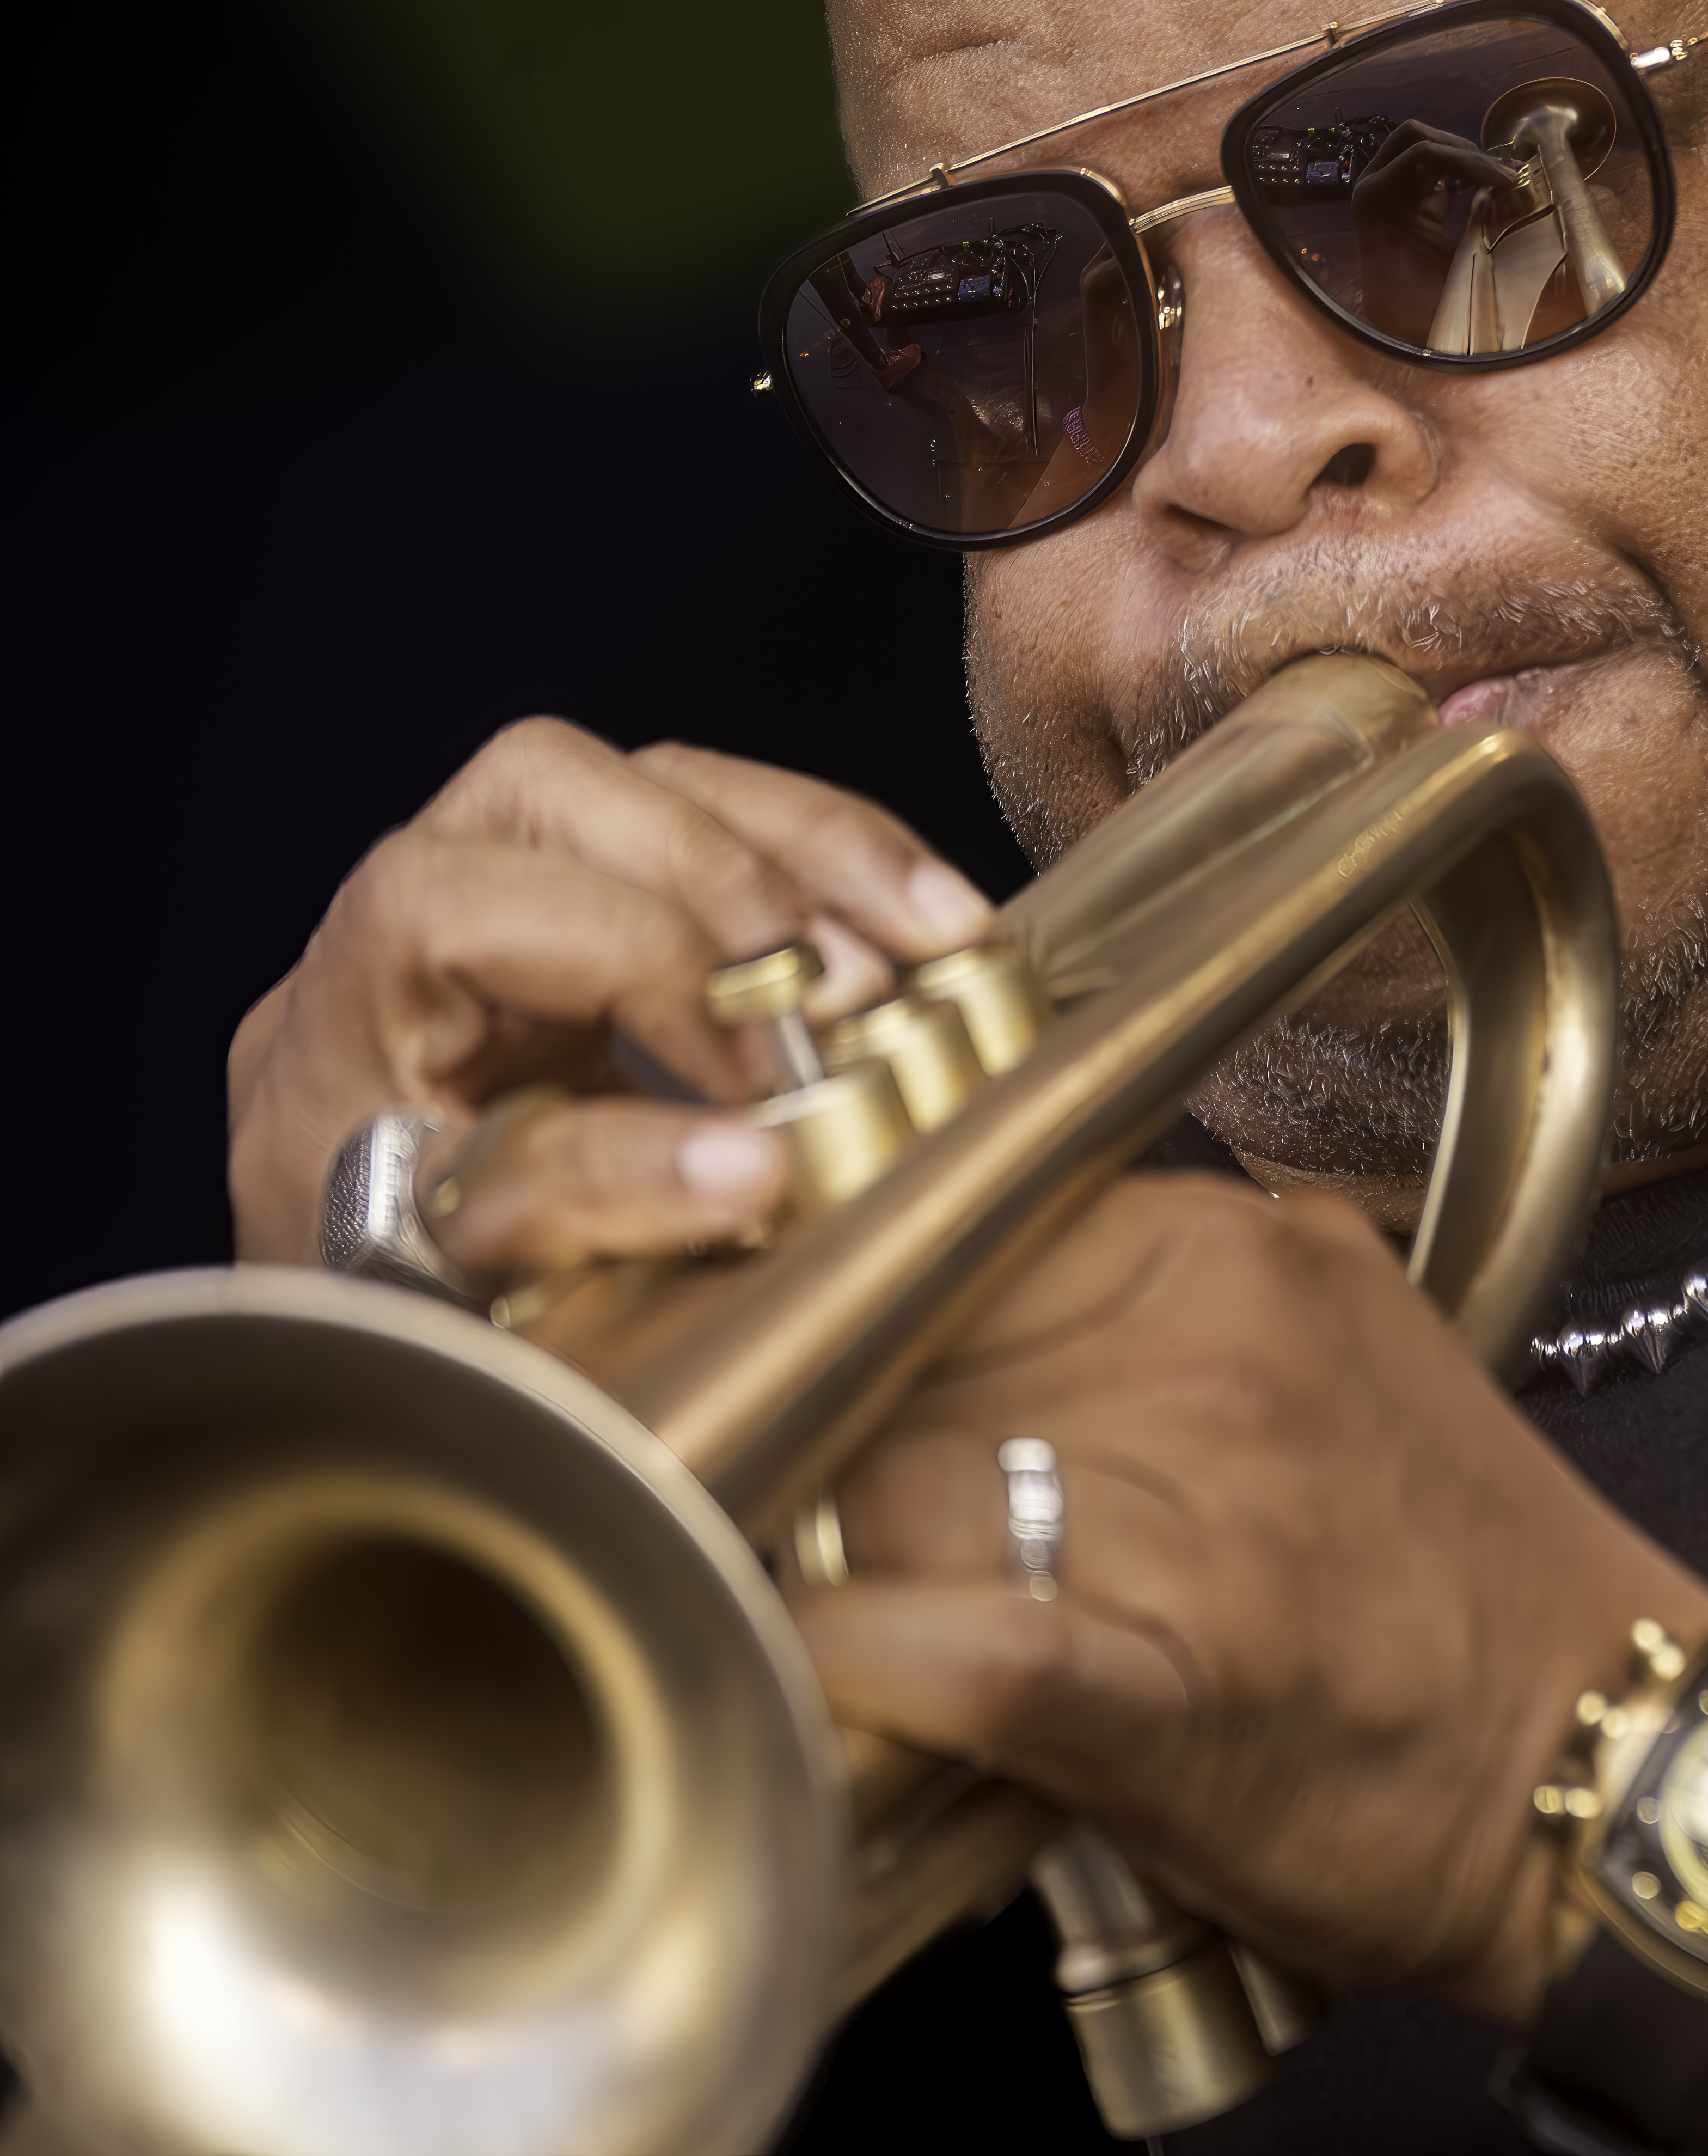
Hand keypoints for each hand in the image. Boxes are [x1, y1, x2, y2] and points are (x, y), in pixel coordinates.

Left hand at [226, 718, 994, 1279]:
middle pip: (536, 784)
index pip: (439, 905)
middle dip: (721, 872)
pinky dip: (838, 868)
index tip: (749, 1078)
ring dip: (810, 850)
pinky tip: (930, 931)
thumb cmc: (423, 1349)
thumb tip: (752, 1164)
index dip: (618, 959)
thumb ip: (590, 1217)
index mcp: (326, 1044)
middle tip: (842, 992)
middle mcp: (392, 943)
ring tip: (932, 938)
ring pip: (646, 778)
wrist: (411, 1379)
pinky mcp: (609, 915)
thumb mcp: (479, 1306)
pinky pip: (724, 827)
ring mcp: (508, 911)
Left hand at [789, 1171, 1707, 2014]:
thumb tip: (966, 1262)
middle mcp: (1209, 1349)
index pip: (943, 1214)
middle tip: (726, 1465)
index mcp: (1236, 1251)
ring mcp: (1194, 1514)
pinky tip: (811, 1680)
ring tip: (766, 1585)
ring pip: (880, 1486)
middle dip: (795, 1419)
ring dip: (799, 1547)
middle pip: (890, 1348)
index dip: (829, 1291)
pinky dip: (845, 1667)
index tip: (751, 1334)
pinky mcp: (1173, 1685)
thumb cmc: (1453, 1573)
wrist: (1606, 1756)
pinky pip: (937, 1644)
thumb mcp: (1327, 1344)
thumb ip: (1160, 1287)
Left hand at [1347, 119, 1515, 339]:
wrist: (1397, 332)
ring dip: (1464, 157)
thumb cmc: (1415, 308)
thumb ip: (1471, 226)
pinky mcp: (1409, 202)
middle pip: (1418, 136)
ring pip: (1426, 148)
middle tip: (1500, 174)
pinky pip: (1434, 172)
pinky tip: (1487, 184)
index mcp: (1377, 197)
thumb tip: (1514, 195)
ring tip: (1499, 177)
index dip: (1470, 161)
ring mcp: (1390, 191)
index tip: (1506, 180)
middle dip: (1463, 149)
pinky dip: (1462, 171)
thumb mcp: (1443, 268)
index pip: (1423, 154)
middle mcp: (1377, 186)